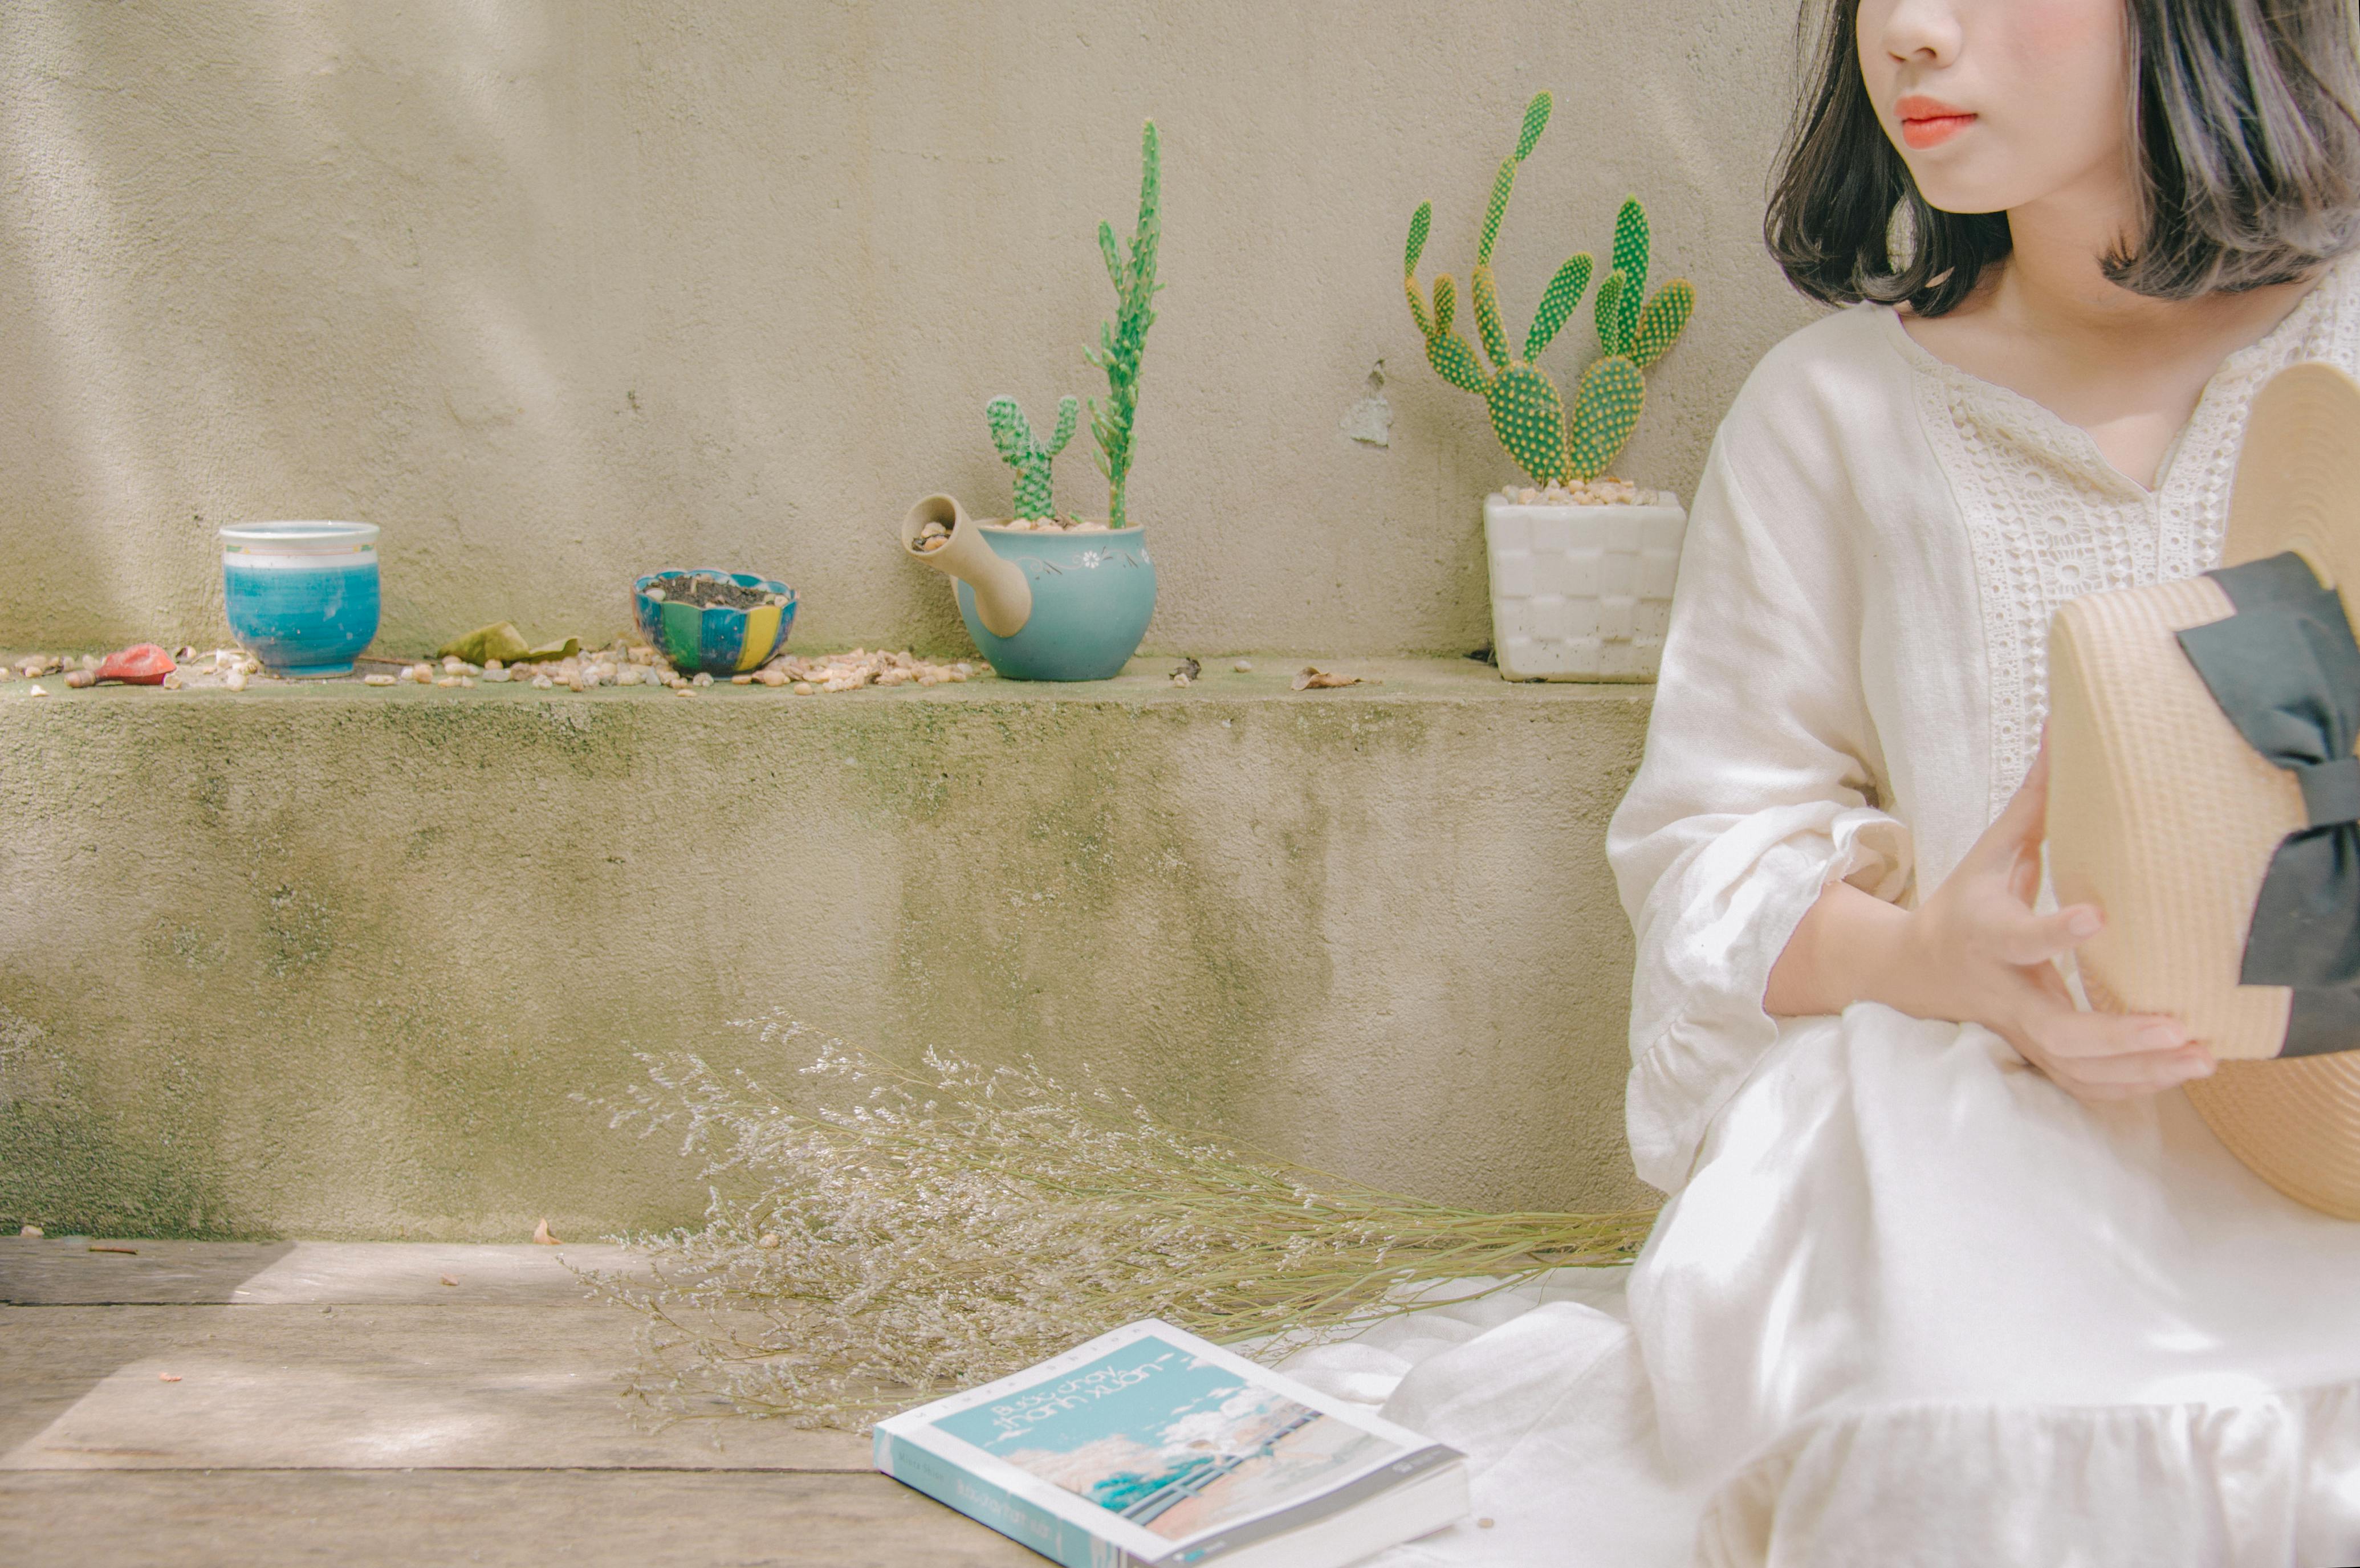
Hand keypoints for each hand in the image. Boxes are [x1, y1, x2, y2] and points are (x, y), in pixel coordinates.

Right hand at [1767, 738, 2215, 1100]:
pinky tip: (2177, 1072)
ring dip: (2139, 1070)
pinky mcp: (2032, 1051)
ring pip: (2074, 1068)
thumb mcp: (1991, 850)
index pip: (2019, 937)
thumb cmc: (1963, 901)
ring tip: (2198, 1056)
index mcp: (1986, 933)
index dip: (2055, 931)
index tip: (2100, 917)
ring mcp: (2017, 1028)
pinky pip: (2081, 1084)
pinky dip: (2129, 1087)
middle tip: (2177, 1026)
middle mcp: (2002, 989)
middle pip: (2055, 1030)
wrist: (1911, 971)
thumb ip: (2038, 800)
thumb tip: (2066, 727)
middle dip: (2119, 1034)